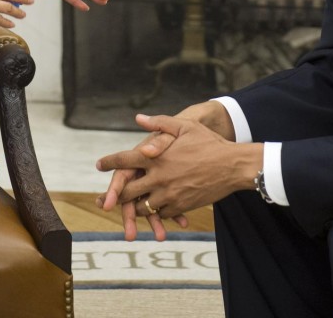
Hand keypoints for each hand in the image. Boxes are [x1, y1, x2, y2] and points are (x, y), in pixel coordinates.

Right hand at [95, 127, 186, 240]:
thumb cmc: (178, 136)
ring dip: (154, 221)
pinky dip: (175, 215)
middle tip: (130, 235)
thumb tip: (145, 150)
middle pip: (131, 198)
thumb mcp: (171, 133)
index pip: (121, 178)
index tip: (106, 205)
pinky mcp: (168, 191)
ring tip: (161, 236)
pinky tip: (183, 223)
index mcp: (137, 161)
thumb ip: (157, 141)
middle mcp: (142, 175)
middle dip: (130, 217)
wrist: (197, 140)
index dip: (113, 192)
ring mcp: (154, 185)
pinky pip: (168, 206)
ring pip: (149, 206)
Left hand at [97, 114, 262, 237]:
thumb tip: (138, 118)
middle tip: (108, 198)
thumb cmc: (209, 143)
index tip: (99, 165)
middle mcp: (158, 177)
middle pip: (127, 190)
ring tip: (131, 205)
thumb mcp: (184, 126)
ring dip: (135, 206)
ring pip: (142, 206)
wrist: (232, 166)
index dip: (108, 162)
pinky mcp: (180, 206)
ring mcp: (169, 194)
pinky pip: (161, 214)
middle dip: (116, 194)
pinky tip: (155, 210)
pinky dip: (156, 213)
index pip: (124, 160)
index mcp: (155, 156)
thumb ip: (159, 123)